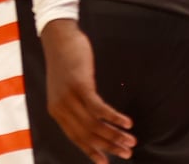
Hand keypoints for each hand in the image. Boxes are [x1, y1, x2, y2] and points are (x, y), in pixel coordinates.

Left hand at [40, 20, 134, 161]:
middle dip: (109, 147)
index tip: (106, 163)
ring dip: (115, 135)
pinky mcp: (79, 85)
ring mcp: (69, 97)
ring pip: (94, 124)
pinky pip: (99, 108)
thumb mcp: (66, 89)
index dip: (91, 151)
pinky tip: (127, 123)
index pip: (75, 138)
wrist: (58, 38)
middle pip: (87, 134)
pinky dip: (114, 118)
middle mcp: (60, 107)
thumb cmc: (66, 64)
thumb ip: (75, 107)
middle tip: (128, 153)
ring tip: (131, 141)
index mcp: (56, 111)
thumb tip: (92, 124)